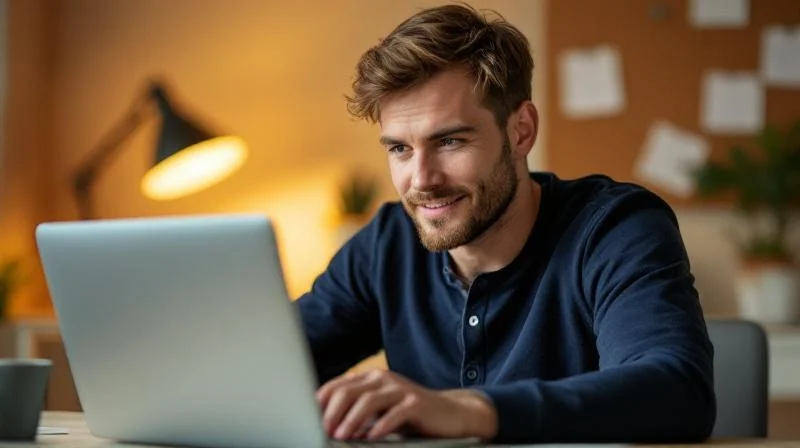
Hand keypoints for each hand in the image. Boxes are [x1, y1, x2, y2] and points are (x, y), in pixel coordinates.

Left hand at [316, 369, 497, 440]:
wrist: (451, 414)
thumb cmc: (409, 415)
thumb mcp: (379, 410)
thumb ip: (355, 411)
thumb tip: (324, 424)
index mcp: (370, 378)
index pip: (337, 386)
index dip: (320, 403)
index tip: (306, 420)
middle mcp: (383, 379)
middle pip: (348, 391)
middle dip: (331, 413)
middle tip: (322, 431)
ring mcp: (400, 389)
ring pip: (368, 400)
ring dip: (351, 420)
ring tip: (341, 436)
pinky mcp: (416, 403)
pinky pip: (394, 413)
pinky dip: (380, 426)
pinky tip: (371, 437)